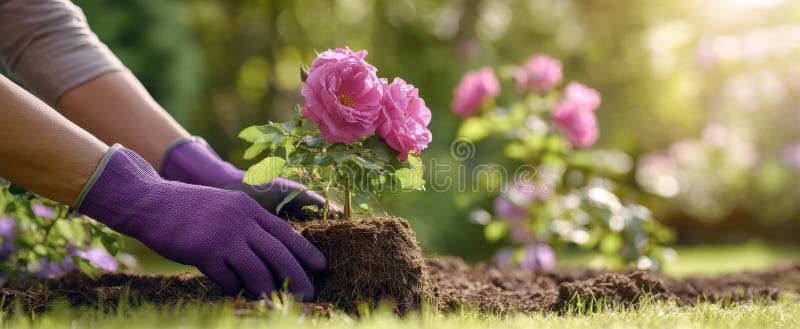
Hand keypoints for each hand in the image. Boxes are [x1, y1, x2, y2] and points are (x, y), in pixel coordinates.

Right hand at [75, 145, 325, 299]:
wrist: (151, 202)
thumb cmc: (188, 208)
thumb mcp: (225, 207)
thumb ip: (246, 225)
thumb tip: (267, 252)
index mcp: (249, 208)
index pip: (285, 232)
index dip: (305, 251)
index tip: (321, 266)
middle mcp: (241, 220)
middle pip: (279, 253)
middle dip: (297, 276)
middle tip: (309, 295)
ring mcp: (224, 236)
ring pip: (257, 270)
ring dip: (270, 289)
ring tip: (277, 303)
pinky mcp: (204, 252)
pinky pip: (228, 278)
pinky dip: (235, 289)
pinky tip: (236, 294)